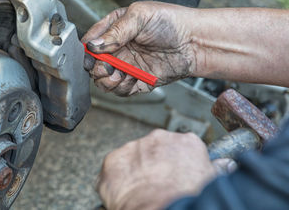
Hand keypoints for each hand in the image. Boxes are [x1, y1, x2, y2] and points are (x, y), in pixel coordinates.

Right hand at [82, 1, 197, 95]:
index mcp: (114, 29)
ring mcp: (127, 65)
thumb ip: (115, 31)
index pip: (91, 42)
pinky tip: (131, 79)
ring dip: (108, 81)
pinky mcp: (138, 80)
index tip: (93, 54)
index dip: (88, 51)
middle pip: (94, 65)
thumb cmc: (170, 22)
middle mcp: (118, 49)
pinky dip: (122, 88)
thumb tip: (94, 46)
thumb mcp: (139, 16)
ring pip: (104, 80)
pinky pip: (121, 90)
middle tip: (108, 67)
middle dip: (97, 68)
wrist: (194, 42)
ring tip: (119, 75)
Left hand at [96, 130, 216, 209]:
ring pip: (135, 158)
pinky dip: (119, 180)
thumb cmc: (186, 200)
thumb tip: (225, 165)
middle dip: (157, 165)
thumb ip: (216, 168)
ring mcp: (134, 148)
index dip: (179, 165)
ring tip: (144, 193)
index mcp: (186, 142)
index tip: (178, 176)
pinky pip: (116, 169)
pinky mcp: (114, 160)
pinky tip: (128, 194)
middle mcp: (159, 139)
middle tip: (160, 186)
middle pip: (157, 150)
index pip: (183, 149)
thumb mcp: (211, 183)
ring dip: (138, 171)